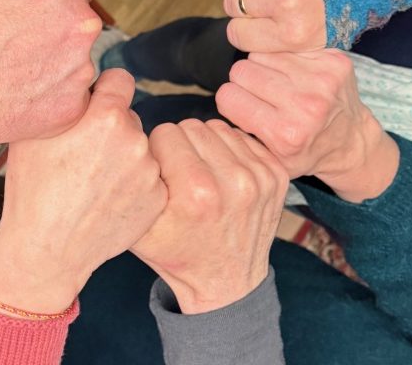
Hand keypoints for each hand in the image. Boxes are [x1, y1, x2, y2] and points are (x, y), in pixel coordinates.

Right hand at [0, 0, 100, 144]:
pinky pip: (69, 102)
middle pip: (76, 22)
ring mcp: (78, 70)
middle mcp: (83, 23)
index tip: (16, 6)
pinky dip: (48, 100)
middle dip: (49, 27)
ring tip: (5, 67)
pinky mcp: (68, 111)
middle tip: (7, 38)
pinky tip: (15, 94)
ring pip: (74, 63)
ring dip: (50, 64)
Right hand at [0, 70, 166, 314]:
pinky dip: (133, 185)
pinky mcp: (157, 198)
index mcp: (105, 117)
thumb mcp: (34, 132)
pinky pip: (148, 177)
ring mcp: (149, 172)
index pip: (121, 78)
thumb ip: (65, 101)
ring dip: (123, 157)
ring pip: (139, 148)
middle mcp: (134, 140)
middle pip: (128, 117)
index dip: (105, 89)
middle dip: (111, 128)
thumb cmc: (32, 190)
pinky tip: (107, 199)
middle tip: (85, 154)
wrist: (46, 250)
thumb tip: (80, 85)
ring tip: (93, 182)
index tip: (96, 103)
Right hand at [133, 119, 287, 313]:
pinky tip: (221, 173)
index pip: (165, 133)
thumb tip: (137, 140)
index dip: (157, 152)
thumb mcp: (140, 227)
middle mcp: (233, 181)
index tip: (161, 174)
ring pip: (217, 127)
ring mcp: (260, 176)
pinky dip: (228, 150)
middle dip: (179, 145)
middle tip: (179, 173)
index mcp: (196, 192)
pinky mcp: (277, 174)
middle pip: (191, 126)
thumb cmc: (178, 254)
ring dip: (204, 144)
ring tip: (200, 172)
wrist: (226, 284)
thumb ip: (134, 180)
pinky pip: (241, 137)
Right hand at [216, 51, 398, 202]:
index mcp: (285, 134)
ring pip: (261, 53)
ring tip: (278, 84)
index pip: (227, 96)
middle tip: (261, 96)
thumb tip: (212, 110)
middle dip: (245, 82)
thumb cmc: (304, 152)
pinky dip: (285, 57)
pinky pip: (286, 44)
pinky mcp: (334, 61)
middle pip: (241, 70)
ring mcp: (322, 80)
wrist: (351, 142)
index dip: (231, 101)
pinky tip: (295, 74)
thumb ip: (236, 137)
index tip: (243, 108)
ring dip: (263, 67)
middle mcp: (306, 106)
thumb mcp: (267, 161)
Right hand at [224, 0, 325, 51]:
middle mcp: (286, 3)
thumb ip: (278, 43)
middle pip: (233, 5)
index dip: (247, 25)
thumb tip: (242, 35)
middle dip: (248, 0)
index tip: (261, 19)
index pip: (237, 34)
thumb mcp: (313, 38)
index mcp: (293, 33)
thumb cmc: (341, 1)